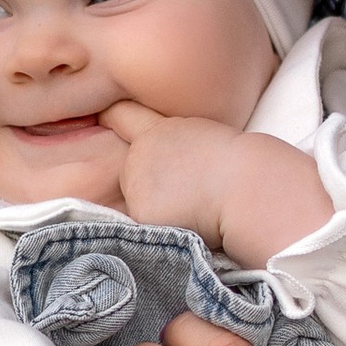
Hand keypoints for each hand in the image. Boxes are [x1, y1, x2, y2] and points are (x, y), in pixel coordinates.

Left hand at [101, 104, 335, 265]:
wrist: (246, 185)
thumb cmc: (241, 166)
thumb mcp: (203, 142)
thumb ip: (174, 151)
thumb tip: (167, 177)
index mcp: (159, 130)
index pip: (123, 117)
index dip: (110, 116)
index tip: (100, 115)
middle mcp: (139, 153)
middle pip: (132, 176)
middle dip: (150, 186)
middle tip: (189, 191)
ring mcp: (135, 183)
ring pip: (137, 204)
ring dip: (156, 210)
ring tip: (192, 206)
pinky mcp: (138, 213)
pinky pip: (143, 228)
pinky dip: (161, 231)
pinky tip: (186, 223)